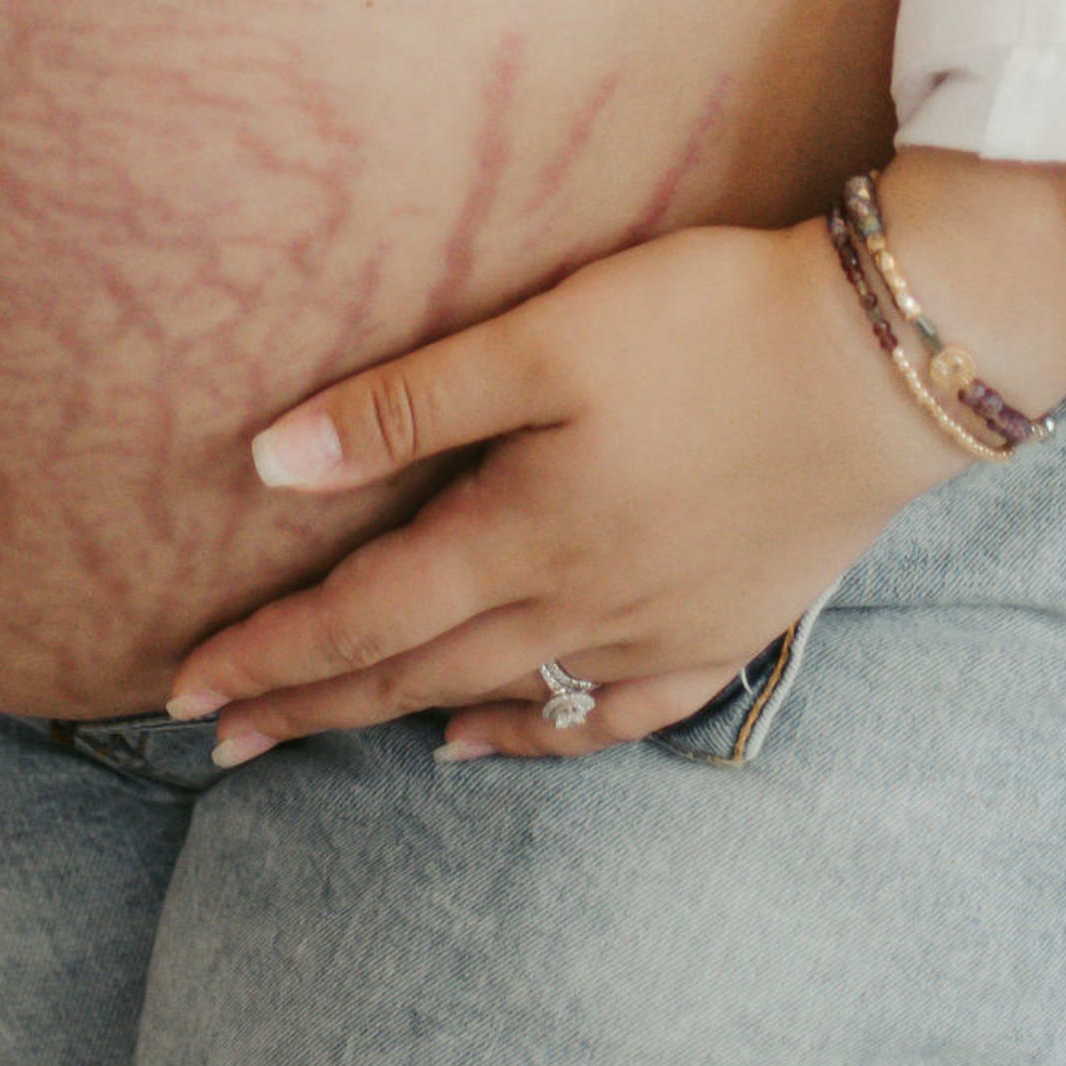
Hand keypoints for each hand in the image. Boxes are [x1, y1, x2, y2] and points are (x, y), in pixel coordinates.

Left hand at [163, 214, 959, 765]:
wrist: (882, 366)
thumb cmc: (705, 326)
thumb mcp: (542, 339)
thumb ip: (408, 406)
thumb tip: (269, 466)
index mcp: (521, 535)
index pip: (362, 617)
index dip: (269, 655)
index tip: (183, 692)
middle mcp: (577, 608)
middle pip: (414, 672)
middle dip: (309, 703)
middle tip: (218, 738)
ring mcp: (655, 632)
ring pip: (502, 701)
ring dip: (402, 720)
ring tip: (326, 738)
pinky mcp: (723, 627)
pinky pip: (611, 718)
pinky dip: (539, 738)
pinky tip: (493, 739)